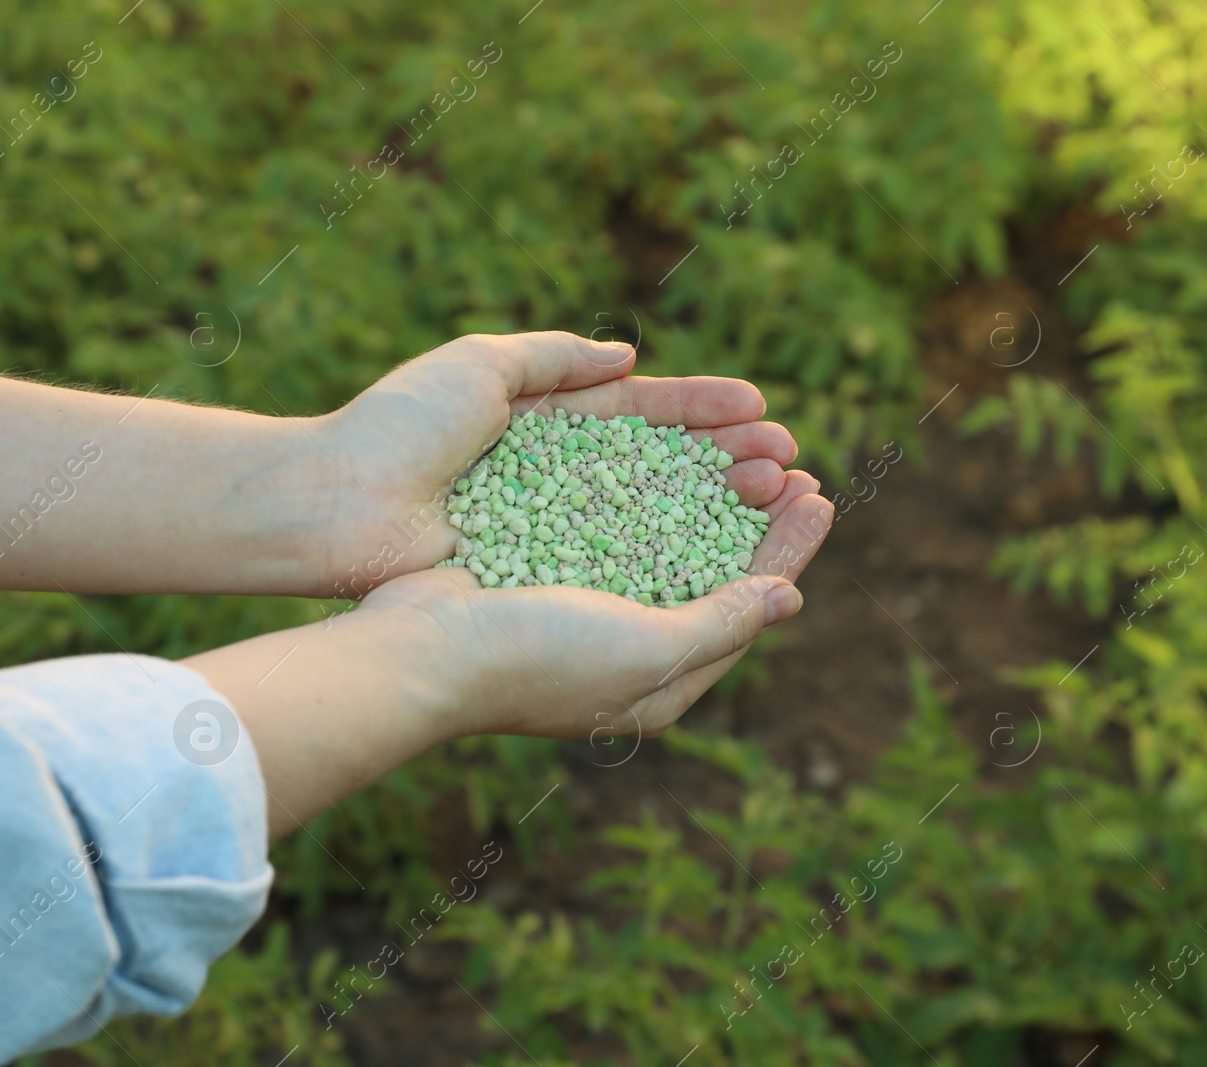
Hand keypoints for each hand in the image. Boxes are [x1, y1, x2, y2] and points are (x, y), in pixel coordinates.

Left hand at [315, 332, 801, 597]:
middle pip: (657, 468)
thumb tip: (629, 358)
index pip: (638, 412)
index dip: (699, 412)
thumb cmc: (398, 428)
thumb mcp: (476, 366)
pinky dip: (668, 556)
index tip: (760, 410)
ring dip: (713, 507)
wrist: (334, 506)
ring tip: (777, 496)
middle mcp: (552, 480)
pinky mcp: (534, 577)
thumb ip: (553, 357)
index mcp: (539, 423)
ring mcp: (546, 532)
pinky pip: (612, 565)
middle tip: (788, 462)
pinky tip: (722, 552)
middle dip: (724, 462)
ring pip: (648, 518)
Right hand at [355, 471, 833, 739]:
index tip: (819, 493)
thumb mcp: (648, 652)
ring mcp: (581, 605)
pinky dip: (642, 485)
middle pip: (710, 569)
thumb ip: (721, 624)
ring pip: (662, 538)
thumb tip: (787, 598)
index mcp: (660, 681)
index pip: (746, 608)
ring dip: (703, 491)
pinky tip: (658, 449)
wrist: (419, 650)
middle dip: (752, 515)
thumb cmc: (537, 660)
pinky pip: (609, 520)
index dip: (786, 550)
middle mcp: (625, 646)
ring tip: (736, 444)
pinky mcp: (542, 567)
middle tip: (787, 458)